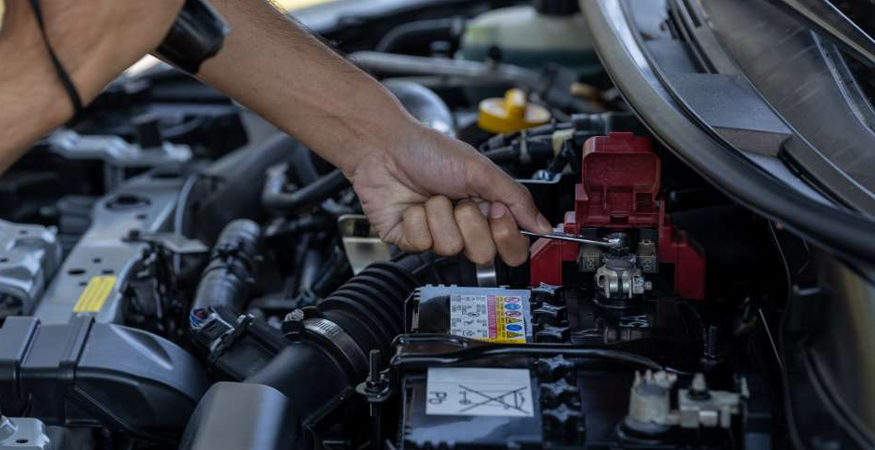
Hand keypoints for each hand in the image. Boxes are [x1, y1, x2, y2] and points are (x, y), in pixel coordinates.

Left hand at [349, 122, 552, 265]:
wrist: (384, 147)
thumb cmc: (429, 151)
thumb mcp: (481, 170)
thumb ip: (516, 199)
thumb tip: (544, 226)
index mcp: (486, 210)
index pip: (511, 247)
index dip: (506, 235)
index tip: (496, 211)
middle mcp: (464, 227)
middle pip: (484, 254)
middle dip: (471, 223)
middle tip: (461, 201)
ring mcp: (437, 235)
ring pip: (451, 248)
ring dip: (440, 216)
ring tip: (432, 196)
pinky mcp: (410, 241)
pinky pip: (422, 244)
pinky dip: (416, 220)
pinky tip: (411, 205)